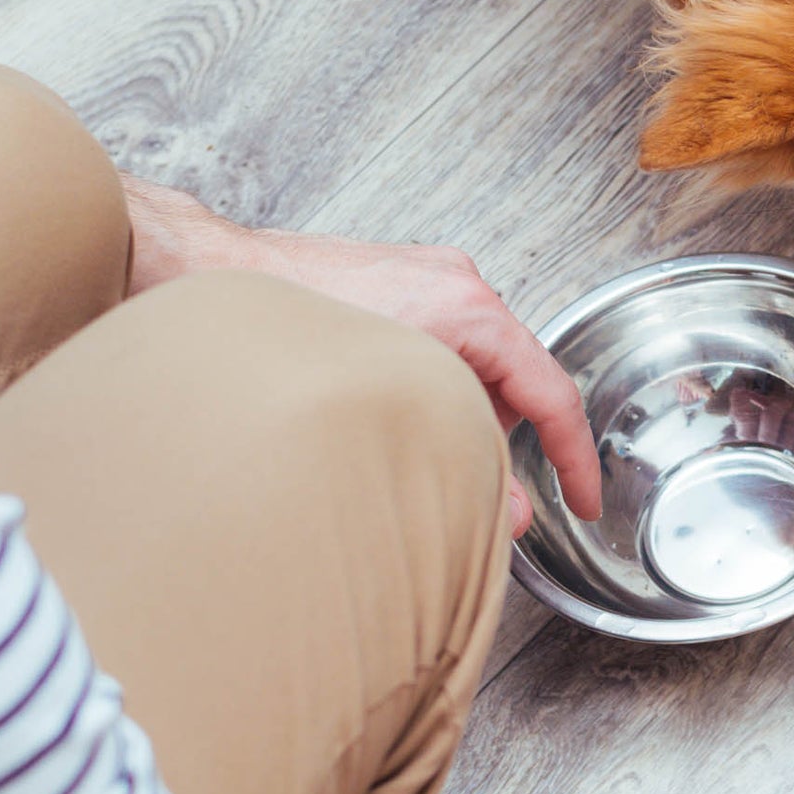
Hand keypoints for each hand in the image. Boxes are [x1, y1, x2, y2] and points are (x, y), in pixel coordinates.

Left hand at [123, 175, 603, 534]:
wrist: (206, 277)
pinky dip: (433, 393)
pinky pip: (443, 351)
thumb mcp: (389, 416)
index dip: (576, 456)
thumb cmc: (283, 330)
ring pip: (477, 368)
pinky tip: (388, 422)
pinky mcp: (395, 286)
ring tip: (413, 454)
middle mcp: (458, 285)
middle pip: (515, 381)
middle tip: (483, 495)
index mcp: (469, 308)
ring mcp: (427, 279)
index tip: (587, 499)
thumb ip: (461, 467)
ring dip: (460, 416)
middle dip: (505, 442)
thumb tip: (507, 515)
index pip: (552, 392)